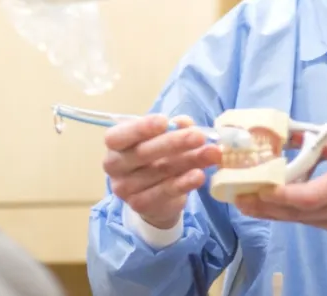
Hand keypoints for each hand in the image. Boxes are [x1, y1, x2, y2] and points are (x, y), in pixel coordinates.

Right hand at [103, 115, 221, 228]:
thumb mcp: (163, 138)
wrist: (155, 195)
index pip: (119, 136)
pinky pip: (164, 192)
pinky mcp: (140, 205)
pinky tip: (199, 175)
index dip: (141, 128)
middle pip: (142, 153)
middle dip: (173, 143)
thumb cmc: (157, 157)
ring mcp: (125, 188)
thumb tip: (185, 123)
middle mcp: (114, 166)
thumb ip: (173, 128)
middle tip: (199, 136)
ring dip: (189, 161)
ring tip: (212, 154)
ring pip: (159, 172)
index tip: (164, 121)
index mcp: (115, 144)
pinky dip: (184, 183)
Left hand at [234, 137, 326, 240]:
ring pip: (304, 220)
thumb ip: (320, 145)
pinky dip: (297, 215)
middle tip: (239, 199)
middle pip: (298, 213)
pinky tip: (279, 208)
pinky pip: (316, 223)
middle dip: (265, 206)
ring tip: (249, 204)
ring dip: (276, 212)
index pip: (307, 197)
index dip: (279, 195)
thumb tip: (290, 137)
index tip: (256, 188)